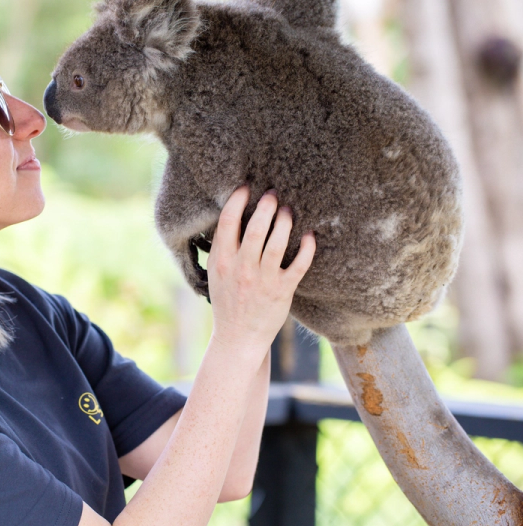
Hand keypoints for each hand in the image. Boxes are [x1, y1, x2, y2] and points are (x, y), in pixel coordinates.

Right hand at [207, 186, 315, 355]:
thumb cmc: (227, 302)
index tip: (246, 187)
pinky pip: (299, 264)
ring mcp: (263, 279)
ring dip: (285, 221)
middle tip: (272, 193)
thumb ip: (223, 248)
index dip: (237, 199)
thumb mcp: (216, 274)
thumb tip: (233, 217)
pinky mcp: (282, 291)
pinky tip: (309, 236)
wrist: (238, 338)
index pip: (228, 221)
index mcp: (221, 261)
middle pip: (256, 227)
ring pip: (278, 242)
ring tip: (288, 209)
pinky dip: (306, 248)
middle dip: (266, 205)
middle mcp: (241, 268)